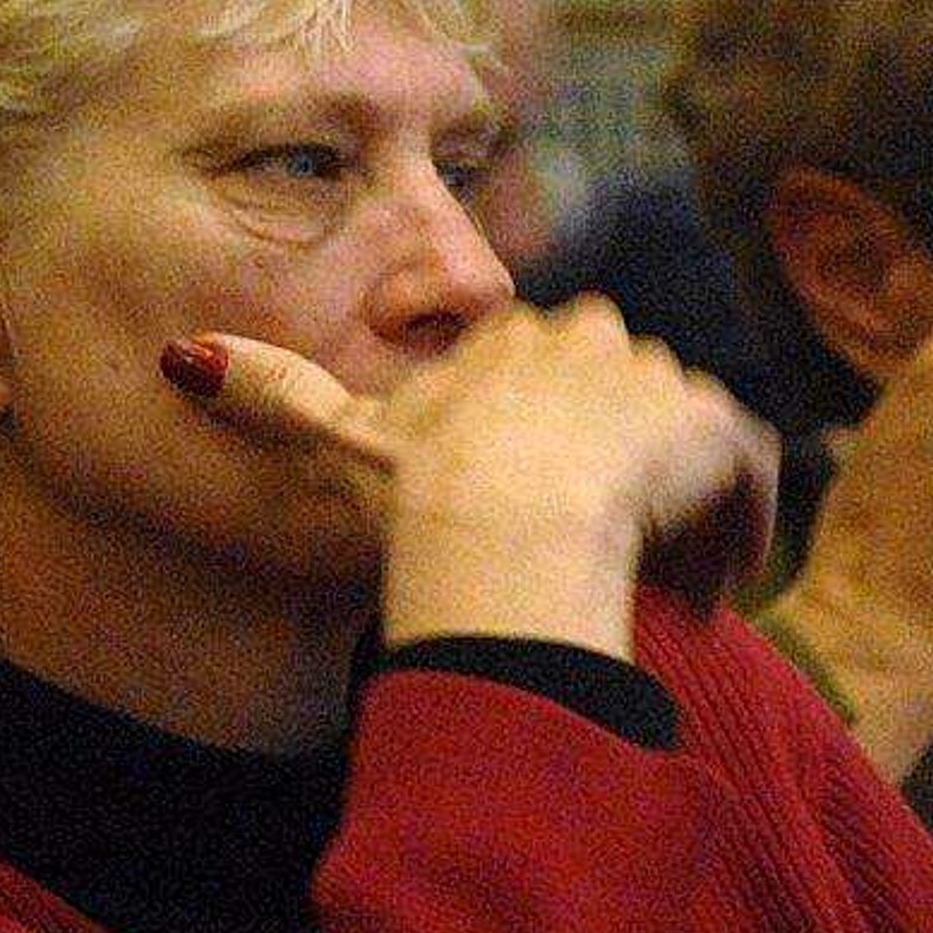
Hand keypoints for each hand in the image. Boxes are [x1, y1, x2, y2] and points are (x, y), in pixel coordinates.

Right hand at [170, 303, 780, 653]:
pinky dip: (740, 530)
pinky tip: (711, 592)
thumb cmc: (418, 495)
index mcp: (518, 340)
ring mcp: (663, 381)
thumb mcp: (342, 444)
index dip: (554, 442)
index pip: (552, 373)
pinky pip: (749, 475)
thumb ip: (278, 398)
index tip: (544, 509)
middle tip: (608, 549)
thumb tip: (183, 356)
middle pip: (627, 401)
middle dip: (627, 467)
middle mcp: (597, 340)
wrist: (502, 526)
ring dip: (685, 508)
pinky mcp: (719, 432)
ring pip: (688, 442)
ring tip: (665, 583)